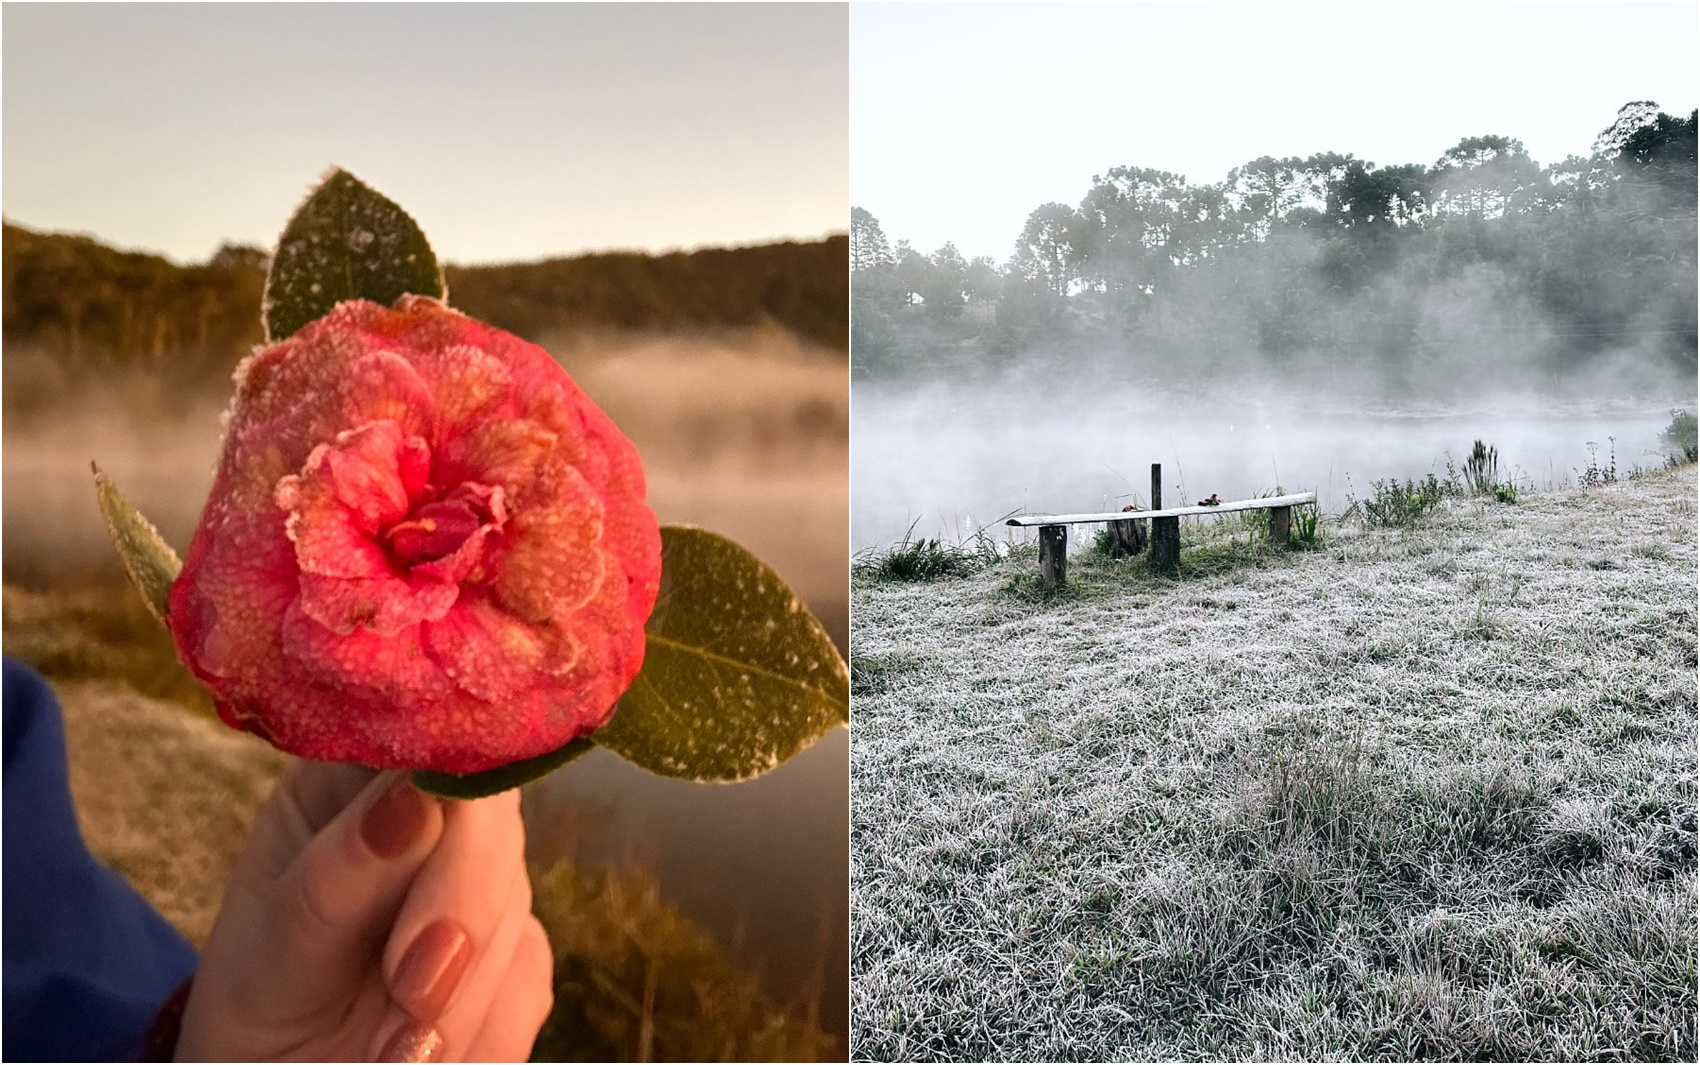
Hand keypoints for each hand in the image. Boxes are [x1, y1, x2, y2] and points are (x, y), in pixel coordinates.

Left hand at [175, 762, 553, 1060]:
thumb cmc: (256, 1012)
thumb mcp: (272, 951)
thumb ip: (336, 879)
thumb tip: (417, 798)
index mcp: (350, 783)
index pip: (428, 740)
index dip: (451, 787)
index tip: (424, 843)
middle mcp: (425, 816)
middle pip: (492, 826)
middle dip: (460, 915)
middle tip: (410, 997)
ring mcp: (475, 882)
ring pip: (515, 910)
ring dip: (460, 999)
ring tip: (386, 1055)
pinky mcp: (509, 950)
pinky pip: (527, 978)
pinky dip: (482, 1034)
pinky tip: (422, 1057)